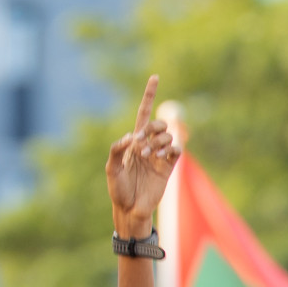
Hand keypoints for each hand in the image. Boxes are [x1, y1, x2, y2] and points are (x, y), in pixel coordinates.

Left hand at [106, 75, 178, 235]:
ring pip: (167, 135)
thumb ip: (117, 150)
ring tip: (148, 155)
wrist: (130, 209)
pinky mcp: (169, 166)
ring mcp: (160, 155)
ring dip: (159, 141)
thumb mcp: (111, 169)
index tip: (155, 77)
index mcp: (134, 142)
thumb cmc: (118, 190)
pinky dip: (171, 148)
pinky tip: (161, 156)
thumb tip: (130, 136)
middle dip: (152, 129)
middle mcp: (148, 145)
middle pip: (157, 124)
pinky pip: (177, 149)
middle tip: (140, 145)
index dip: (149, 96)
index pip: (143, 113)